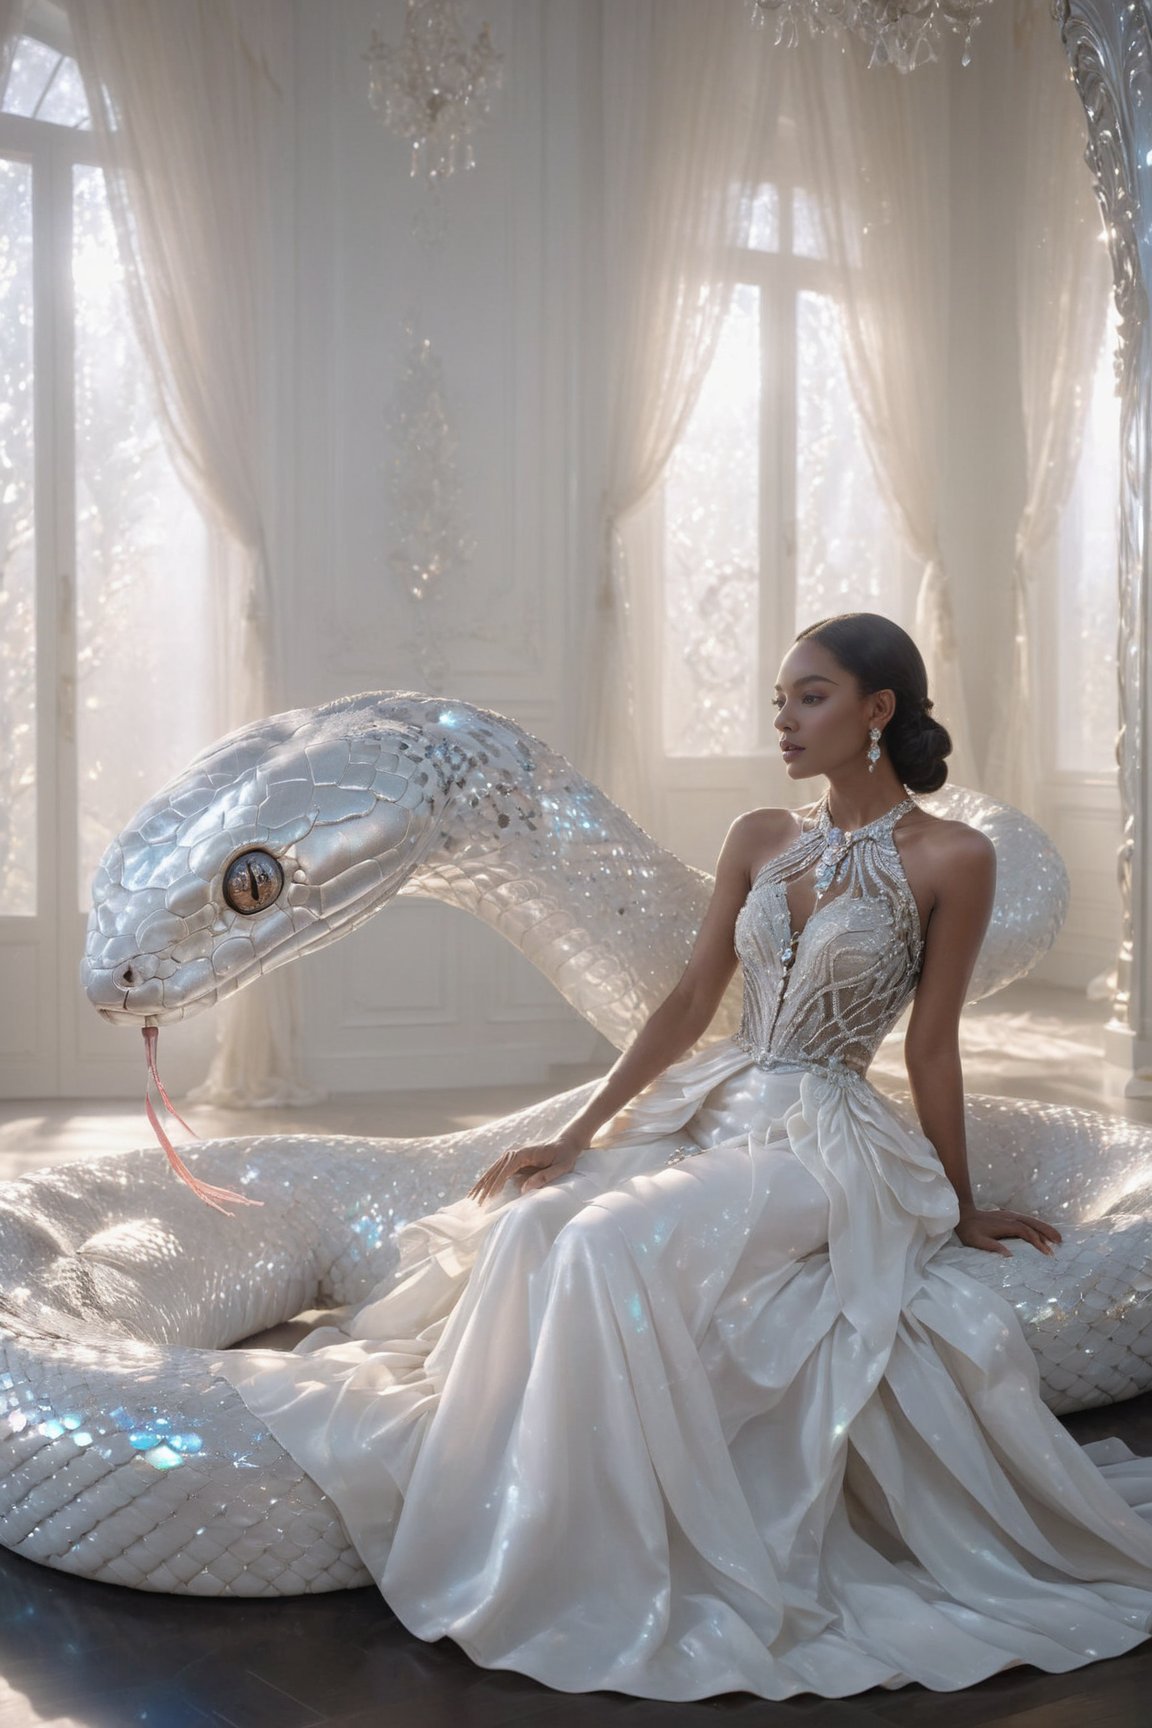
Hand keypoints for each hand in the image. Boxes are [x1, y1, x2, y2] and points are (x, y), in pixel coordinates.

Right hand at [467, 1132, 587, 1204]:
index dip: (497, 1183)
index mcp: (524, 1153)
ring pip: (493, 1171)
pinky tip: (481, 1190)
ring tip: (472, 1198)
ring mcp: (512, 1156)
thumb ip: (544, 1177)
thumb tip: (524, 1189)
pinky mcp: (513, 1162)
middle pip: (495, 1170)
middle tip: (476, 1203)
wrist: (566, 1144)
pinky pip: (498, 1172)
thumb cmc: (565, 1156)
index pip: (506, 1169)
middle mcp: (514, 1153)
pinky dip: (488, 1181)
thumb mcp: (561, 1167)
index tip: (490, 1197)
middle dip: (485, 1186)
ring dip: (482, 1184)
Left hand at [954, 1206, 1062, 1257]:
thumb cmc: (969, 1231)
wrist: (963, 1215)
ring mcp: (1010, 1215)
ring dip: (1044, 1227)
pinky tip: (1042, 1231)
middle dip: (1047, 1231)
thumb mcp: (977, 1241)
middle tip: (1060, 1242)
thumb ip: (993, 1247)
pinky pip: (1026, 1220)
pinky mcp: (1009, 1215)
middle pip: (1033, 1223)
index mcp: (1005, 1224)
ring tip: (1057, 1237)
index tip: (1047, 1252)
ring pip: (1031, 1220)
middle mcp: (1010, 1217)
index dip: (1037, 1241)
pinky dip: (1037, 1225)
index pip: (1026, 1232)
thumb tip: (1010, 1256)